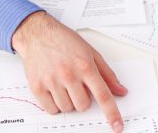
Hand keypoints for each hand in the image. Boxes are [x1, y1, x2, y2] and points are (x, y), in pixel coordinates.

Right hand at [12, 11, 126, 132]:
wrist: (38, 34)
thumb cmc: (65, 42)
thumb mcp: (91, 53)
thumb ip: (107, 74)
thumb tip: (121, 91)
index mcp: (85, 66)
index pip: (103, 95)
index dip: (112, 113)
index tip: (117, 126)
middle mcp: (69, 74)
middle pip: (83, 105)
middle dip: (83, 99)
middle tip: (77, 84)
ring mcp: (52, 81)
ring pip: (67, 109)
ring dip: (68, 101)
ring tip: (64, 83)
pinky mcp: (37, 86)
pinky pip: (51, 109)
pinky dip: (54, 104)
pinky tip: (54, 89)